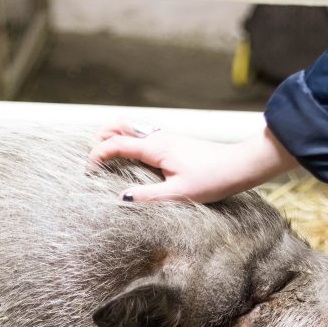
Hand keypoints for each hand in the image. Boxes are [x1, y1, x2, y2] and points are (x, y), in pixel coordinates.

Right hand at [88, 121, 298, 203]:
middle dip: (101, 139)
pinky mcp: (174, 143)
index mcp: (155, 148)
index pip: (115, 144)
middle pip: (119, 127)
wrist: (240, 166)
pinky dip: (129, 141)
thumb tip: (121, 199)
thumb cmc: (213, 179)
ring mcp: (166, 138)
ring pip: (132, 129)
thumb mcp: (179, 194)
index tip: (87, 171)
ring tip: (105, 157)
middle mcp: (158, 138)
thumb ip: (149, 196)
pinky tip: (132, 158)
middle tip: (92, 160)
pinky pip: (144, 136)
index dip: (97, 155)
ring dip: (115, 138)